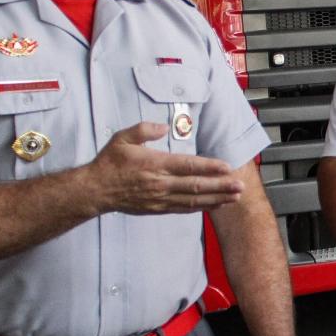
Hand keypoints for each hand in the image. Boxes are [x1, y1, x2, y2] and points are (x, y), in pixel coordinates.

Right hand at [86, 122, 243, 214]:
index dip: (209, 167)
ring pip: (194, 200)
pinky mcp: (158, 208)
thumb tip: (163, 127)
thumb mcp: (122, 138)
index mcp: (155, 164)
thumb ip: (144, 130)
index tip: (227, 167)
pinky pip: (185, 208)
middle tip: (240, 186)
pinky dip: (202, 207)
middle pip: (196, 185)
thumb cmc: (109, 163)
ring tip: (235, 197)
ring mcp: (161, 198)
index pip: (188, 166)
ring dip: (217, 199)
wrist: (95, 190)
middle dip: (221, 186)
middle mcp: (161, 183)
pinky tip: (216, 205)